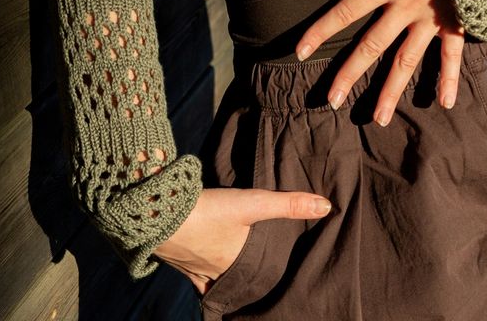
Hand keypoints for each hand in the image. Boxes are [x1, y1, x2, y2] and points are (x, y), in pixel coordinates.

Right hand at [152, 186, 332, 294]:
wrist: (159, 212)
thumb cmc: (209, 210)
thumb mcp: (252, 203)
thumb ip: (288, 204)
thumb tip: (327, 207)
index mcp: (237, 264)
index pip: (259, 278)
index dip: (269, 280)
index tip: (280, 282)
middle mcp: (217, 273)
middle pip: (238, 280)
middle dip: (248, 282)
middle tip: (261, 279)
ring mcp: (196, 270)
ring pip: (216, 281)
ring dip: (227, 280)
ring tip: (238, 280)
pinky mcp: (178, 261)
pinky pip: (195, 278)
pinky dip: (203, 280)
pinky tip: (206, 280)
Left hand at [295, 0, 464, 124]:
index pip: (346, 10)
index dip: (321, 30)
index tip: (299, 51)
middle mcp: (406, 7)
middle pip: (371, 46)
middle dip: (349, 74)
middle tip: (330, 102)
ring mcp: (432, 19)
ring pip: (406, 61)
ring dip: (390, 90)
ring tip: (377, 120)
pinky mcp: (458, 23)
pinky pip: (452, 56)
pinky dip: (448, 79)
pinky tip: (444, 104)